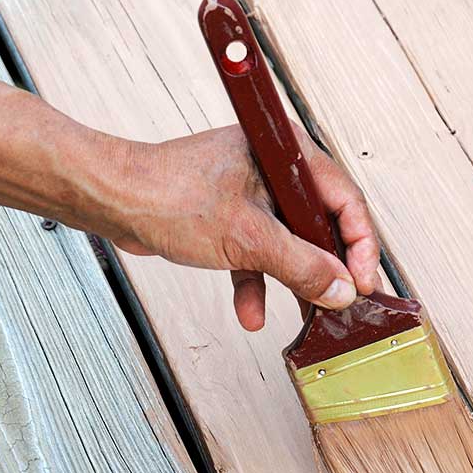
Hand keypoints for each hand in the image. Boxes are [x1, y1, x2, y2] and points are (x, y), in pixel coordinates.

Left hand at [106, 125, 380, 330]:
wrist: (110, 199)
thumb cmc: (168, 195)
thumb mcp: (248, 239)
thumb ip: (301, 266)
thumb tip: (341, 290)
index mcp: (288, 156)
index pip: (345, 201)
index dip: (360, 246)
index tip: (362, 283)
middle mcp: (275, 170)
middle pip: (320, 225)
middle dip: (327, 269)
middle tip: (339, 302)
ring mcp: (252, 194)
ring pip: (289, 243)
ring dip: (292, 282)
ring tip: (305, 316)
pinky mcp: (230, 217)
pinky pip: (257, 252)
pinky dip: (255, 282)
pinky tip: (250, 312)